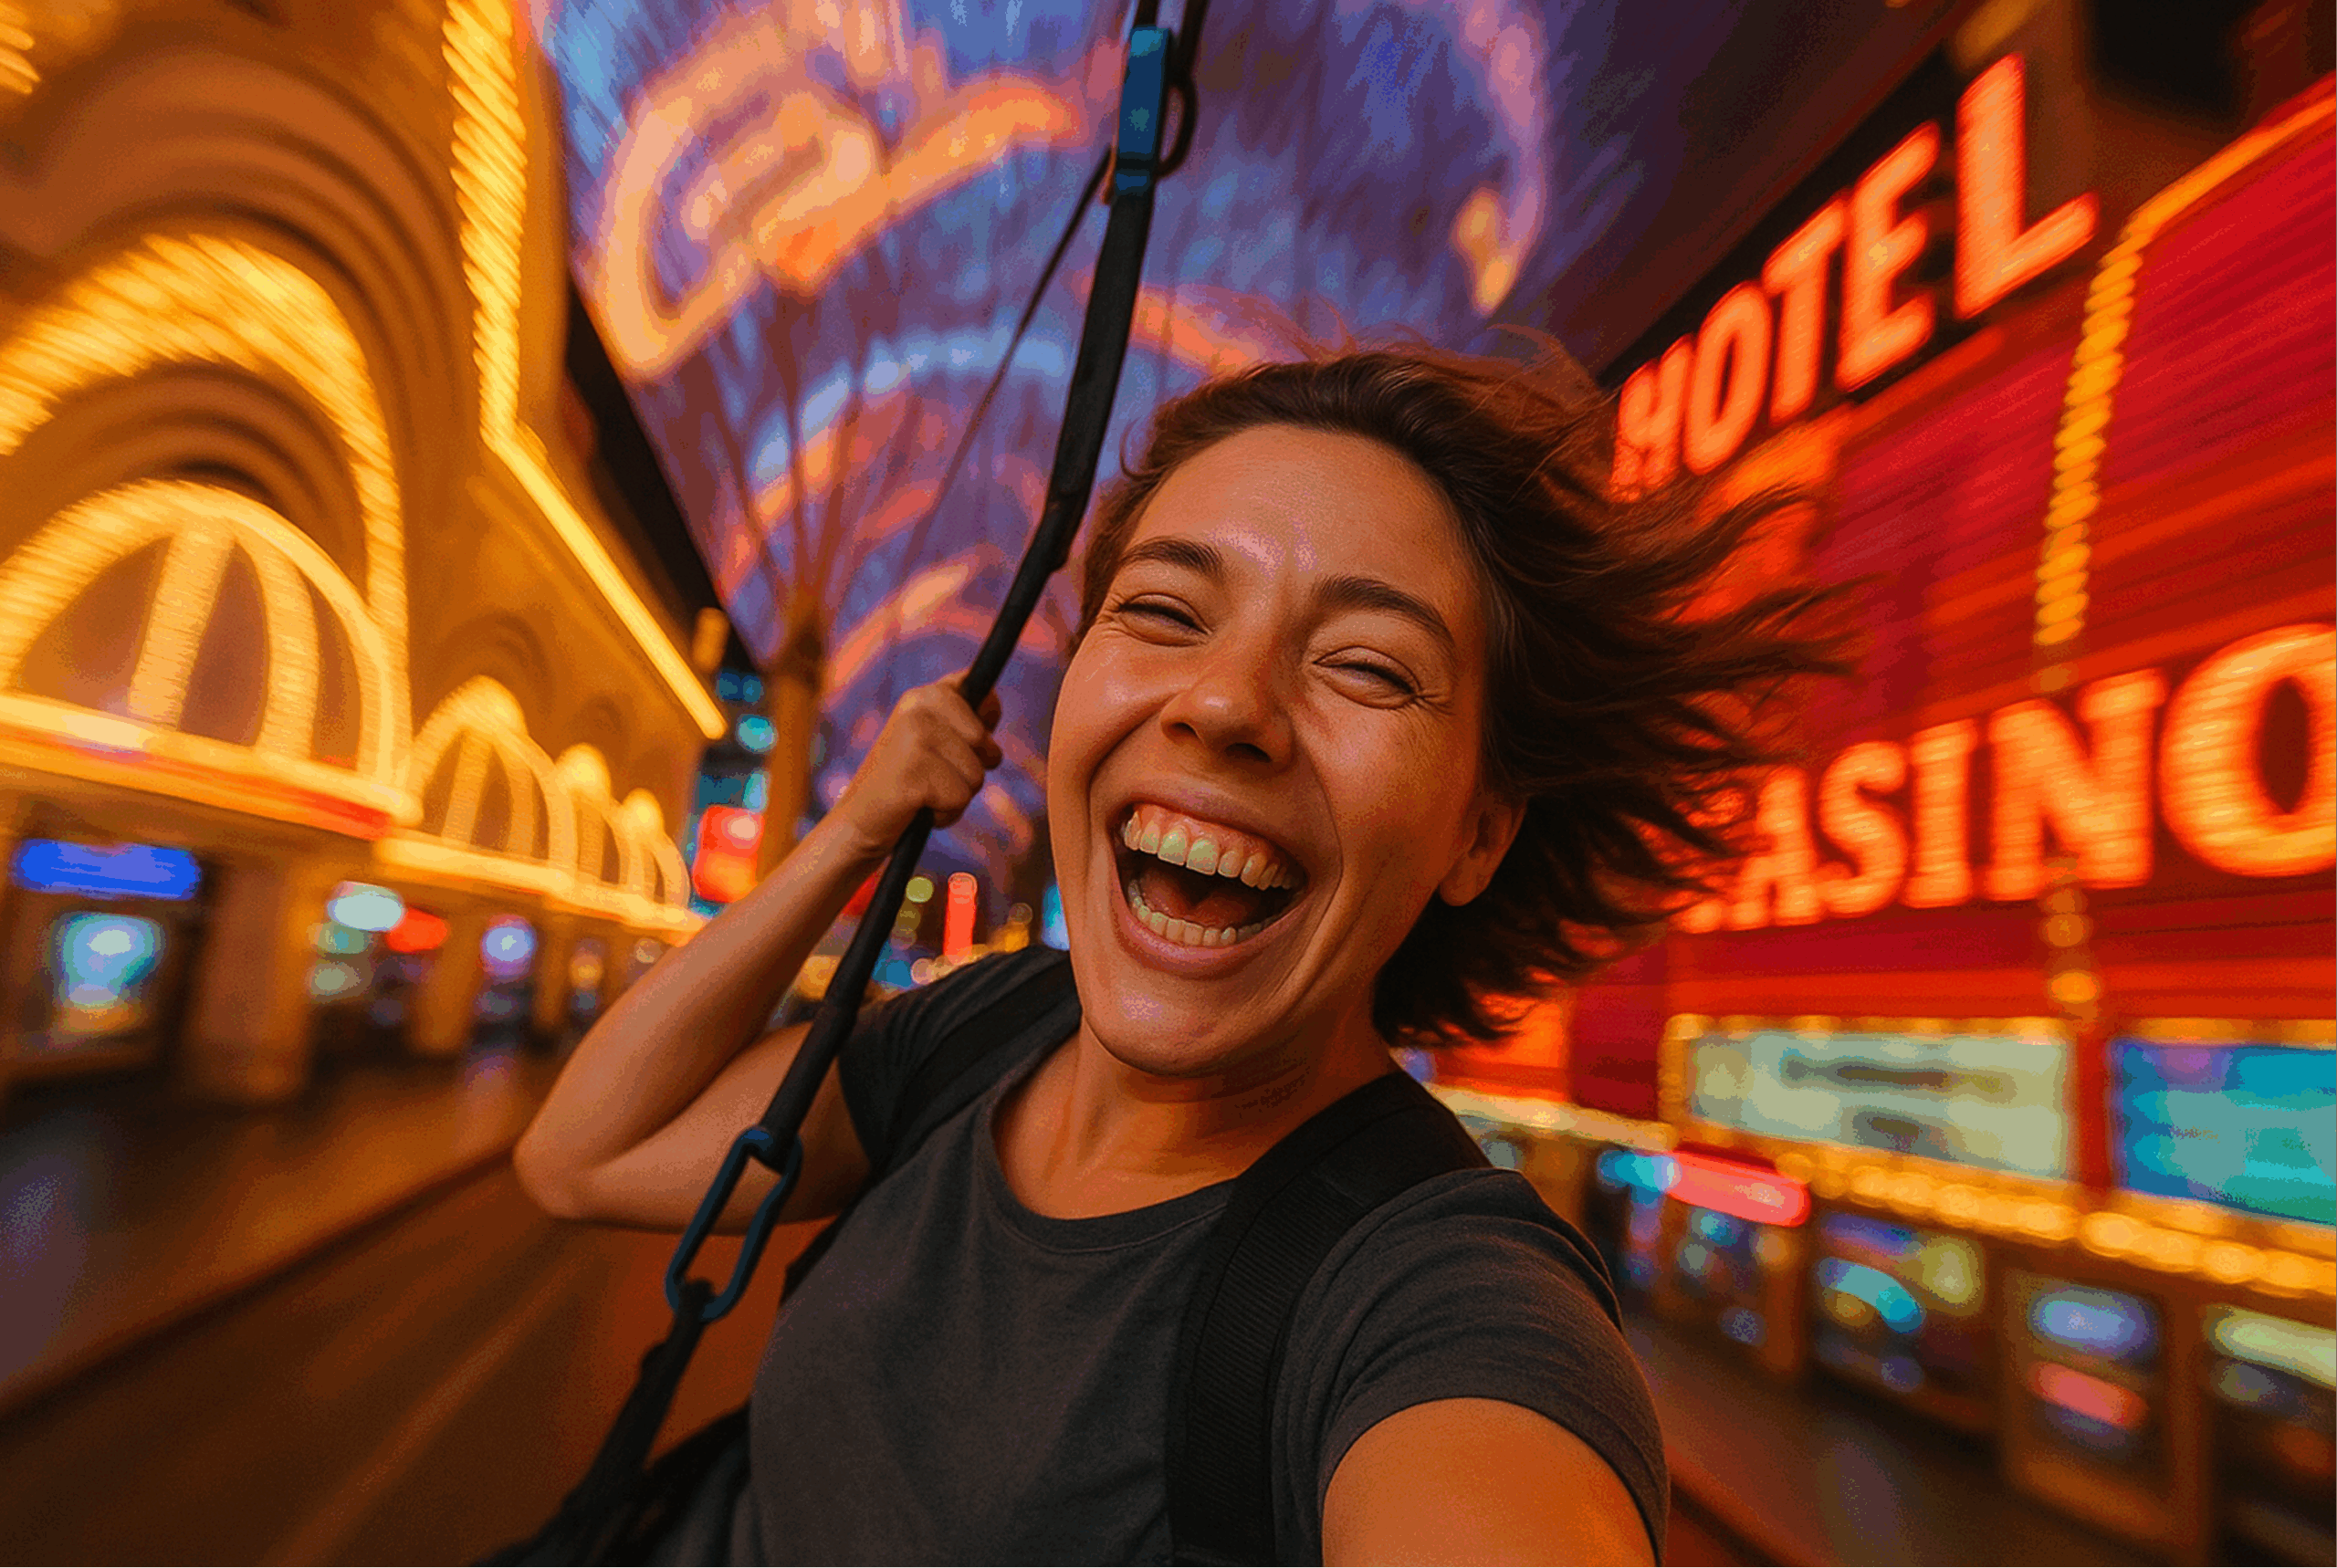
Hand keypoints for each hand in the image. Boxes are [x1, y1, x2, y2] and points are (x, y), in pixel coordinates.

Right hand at [827, 676, 1002, 861]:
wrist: (858, 822)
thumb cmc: (905, 783)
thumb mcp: (933, 741)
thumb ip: (965, 717)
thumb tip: (992, 700)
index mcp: (922, 696)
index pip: (986, 696)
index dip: (983, 727)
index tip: (958, 745)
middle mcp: (917, 709)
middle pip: (985, 744)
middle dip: (969, 770)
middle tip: (932, 777)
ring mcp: (914, 738)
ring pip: (976, 775)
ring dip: (955, 795)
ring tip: (922, 794)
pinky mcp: (914, 773)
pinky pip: (960, 799)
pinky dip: (945, 813)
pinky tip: (916, 808)